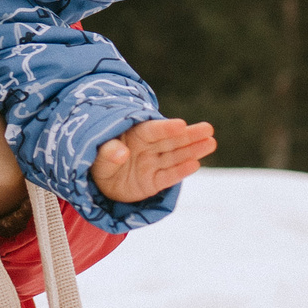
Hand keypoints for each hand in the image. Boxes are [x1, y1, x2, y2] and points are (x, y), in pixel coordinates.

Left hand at [92, 117, 216, 201]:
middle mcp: (147, 148)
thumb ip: (107, 153)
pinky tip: (195, 164)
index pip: (152, 130)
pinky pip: (168, 176)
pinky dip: (180, 171)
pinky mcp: (154, 182)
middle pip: (171, 141)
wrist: (100, 183)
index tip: (180, 124)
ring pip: (175, 156)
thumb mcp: (96, 156)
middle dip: (189, 135)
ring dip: (192, 150)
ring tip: (211, 143)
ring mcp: (153, 164)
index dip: (165, 128)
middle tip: (208, 129)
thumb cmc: (97, 161)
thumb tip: (121, 152)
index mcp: (133, 135)